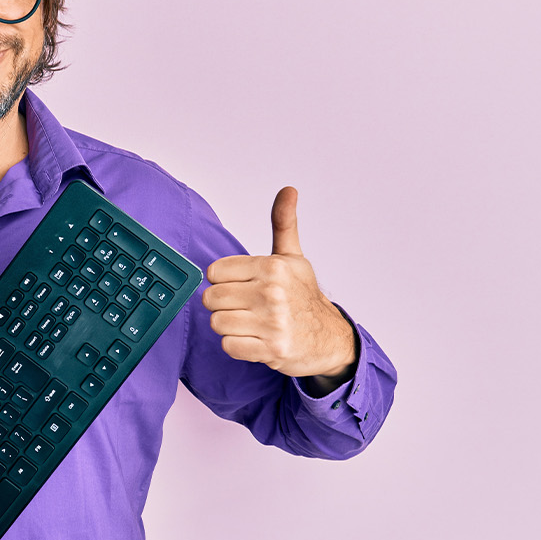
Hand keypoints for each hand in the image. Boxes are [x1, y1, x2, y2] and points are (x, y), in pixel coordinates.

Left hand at [203, 187, 356, 383]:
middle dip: (223, 305)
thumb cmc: (304, 296)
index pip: (215, 272)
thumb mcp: (293, 257)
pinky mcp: (271, 349)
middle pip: (211, 298)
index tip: (240, 286)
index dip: (223, 281)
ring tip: (249, 323)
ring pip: (217, 322)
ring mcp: (273, 322)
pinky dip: (237, 345)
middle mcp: (272, 292)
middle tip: (244, 307)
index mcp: (273, 267)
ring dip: (229, 326)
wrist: (329, 338)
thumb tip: (288, 189)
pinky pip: (229, 346)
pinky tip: (254, 339)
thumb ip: (283, 223)